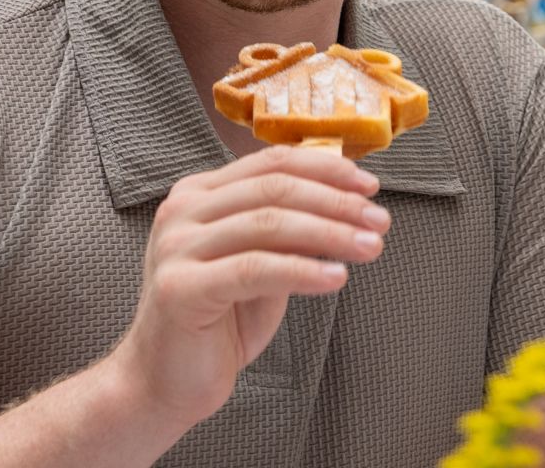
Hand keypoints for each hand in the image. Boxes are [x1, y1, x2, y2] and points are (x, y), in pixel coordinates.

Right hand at [108, 145, 390, 426]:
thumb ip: (291, 228)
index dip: (326, 170)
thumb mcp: (264, 262)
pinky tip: (336, 278)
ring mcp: (176, 247)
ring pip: (269, 224)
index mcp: (200, 194)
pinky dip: (303, 271)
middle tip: (380, 220)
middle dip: (337, 202)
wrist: (165, 381)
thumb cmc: (219, 321)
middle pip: (275, 190)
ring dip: (330, 233)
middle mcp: (183, 211)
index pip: (272, 164)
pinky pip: (255, 270)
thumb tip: (351, 199)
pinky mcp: (179, 288)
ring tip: (371, 247)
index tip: (369, 186)